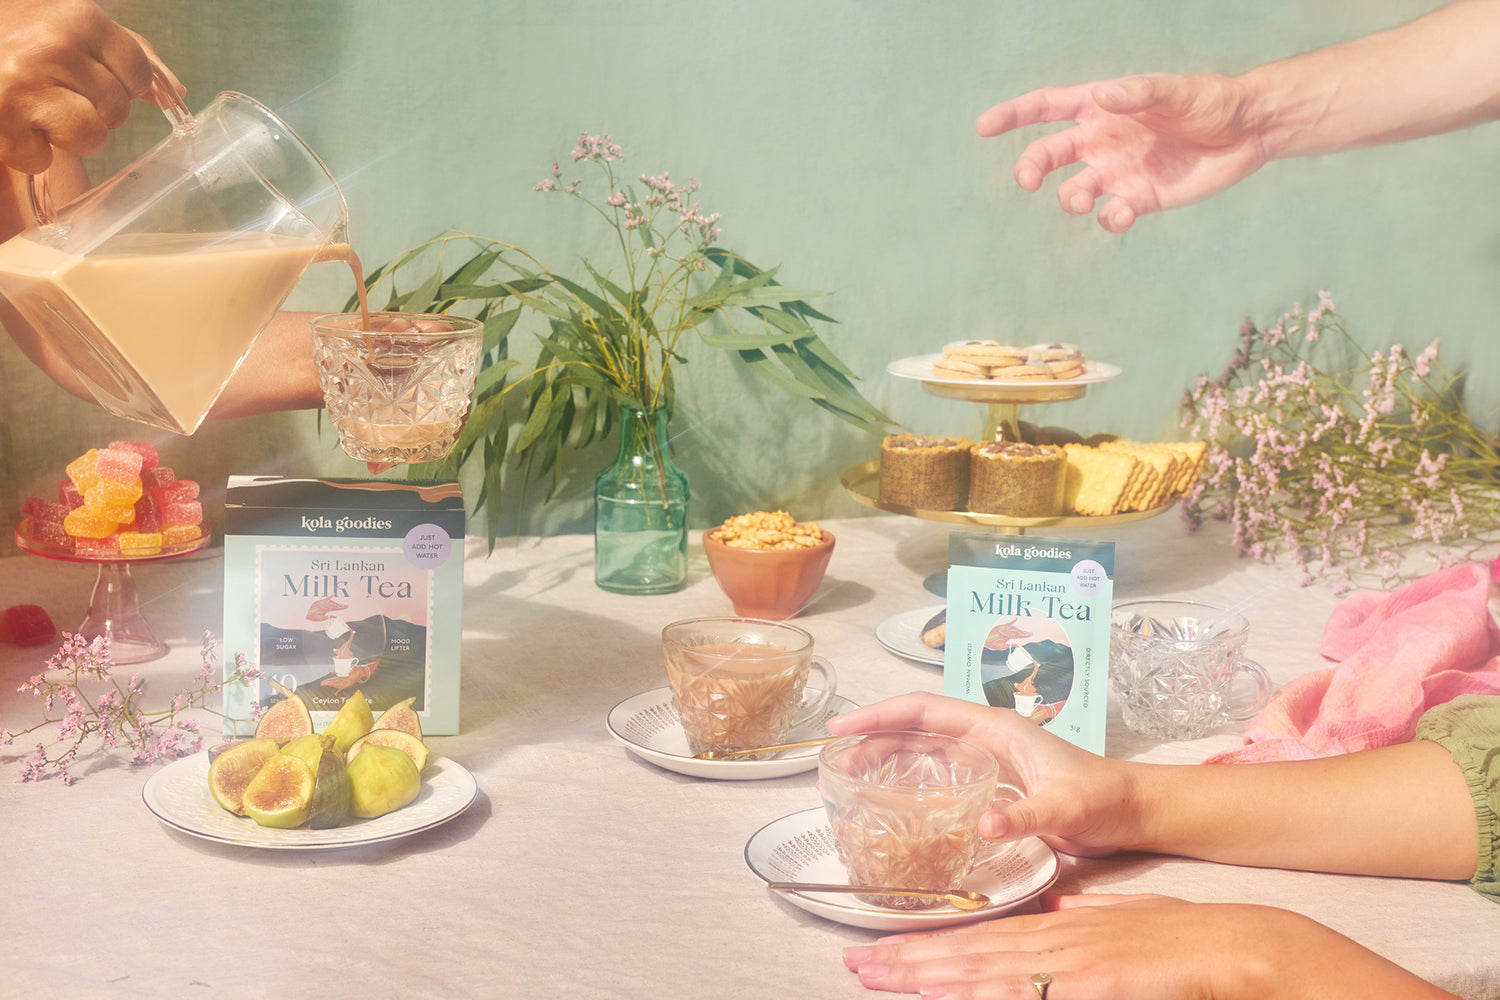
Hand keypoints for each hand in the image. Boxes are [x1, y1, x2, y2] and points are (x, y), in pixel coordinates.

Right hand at [0, 0, 181, 172]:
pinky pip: (41, 158)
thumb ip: (126, 53)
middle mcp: (53, 49)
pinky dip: (26, 149)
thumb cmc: (13, 30)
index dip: (125, 84)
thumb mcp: (68, 24)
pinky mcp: (0, 122)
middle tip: (57, 90)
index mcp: (78, 18)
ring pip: (89, 136)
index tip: (98, 78)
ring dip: (67, 134)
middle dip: (94, 108)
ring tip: (38, 109)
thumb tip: (175, 92)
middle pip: (117, 109)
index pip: (139, 72)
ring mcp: (25, 86)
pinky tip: (10, 121)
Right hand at [826, 692, 1137, 857]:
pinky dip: (909, 781)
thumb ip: (1026, 815)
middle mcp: (984, 739)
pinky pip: (938, 776)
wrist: (1131, 811)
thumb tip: (984, 826)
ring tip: (852, 779)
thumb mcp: (1065, 808)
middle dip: (874, 739)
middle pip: (915, 729)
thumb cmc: (1103, 799)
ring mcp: (986, 761)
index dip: (881, 715)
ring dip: (887, 760)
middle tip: (836, 762)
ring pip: (923, 752)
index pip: (925, 710)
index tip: (844, 727)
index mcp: (994, 728)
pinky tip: (893, 801)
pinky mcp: (991, 786)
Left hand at [842, 893, 1453, 998]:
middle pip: (971, 954)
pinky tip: (953, 992)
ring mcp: (1074, 961)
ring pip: (987, 969)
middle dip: (909, 962)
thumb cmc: (1192, 945)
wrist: (1249, 949)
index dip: (928, 948)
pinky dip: (990, 989)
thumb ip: (1088, 918)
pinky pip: (1032, 990)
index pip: (981, 940)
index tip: (880, 951)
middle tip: (854, 964)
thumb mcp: (1129, 924)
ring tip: (878, 976)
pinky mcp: (1097, 982)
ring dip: (930, 976)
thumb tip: (1054, 907)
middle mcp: (1058, 940)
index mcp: (1063, 930)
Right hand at [974, 73, 1268, 232]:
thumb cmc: (1211, 101)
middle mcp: (1102, 142)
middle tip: (1028, 180)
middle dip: (1032, 167)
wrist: (1247, 132)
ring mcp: (1118, 173)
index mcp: (1102, 108)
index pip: (1047, 109)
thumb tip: (1103, 99)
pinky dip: (1110, 219)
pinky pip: (1111, 215)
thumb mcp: (1177, 91)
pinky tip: (1122, 213)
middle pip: (1049, 155)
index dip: (1013, 116)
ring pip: (1074, 190)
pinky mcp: (1139, 200)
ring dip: (1070, 197)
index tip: (984, 127)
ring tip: (1082, 199)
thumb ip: (1139, 94)